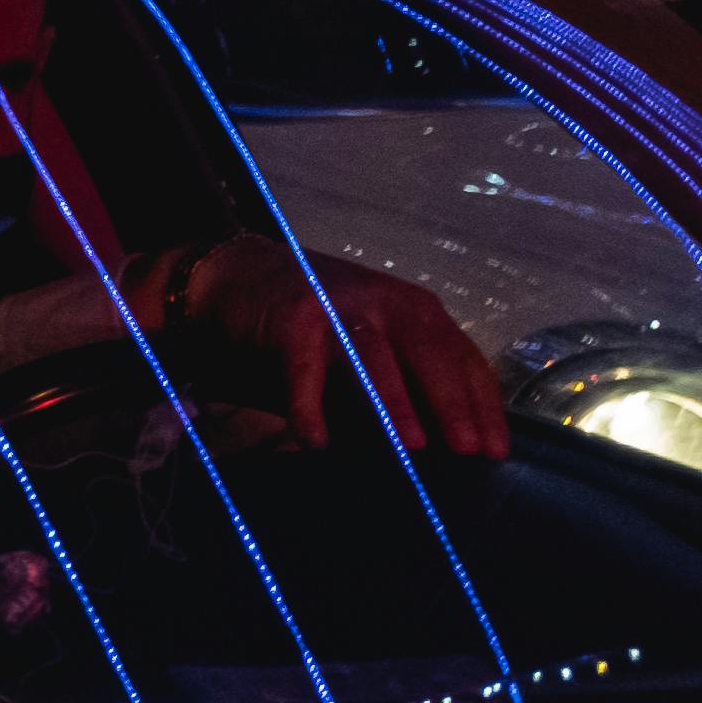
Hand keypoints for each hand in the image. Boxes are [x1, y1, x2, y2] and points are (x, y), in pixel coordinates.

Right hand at [162, 235, 509, 458]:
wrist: (233, 277)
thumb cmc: (315, 330)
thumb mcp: (372, 349)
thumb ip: (405, 385)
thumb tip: (442, 451)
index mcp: (415, 311)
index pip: (462, 358)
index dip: (482, 405)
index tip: (496, 452)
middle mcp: (383, 300)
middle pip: (428, 351)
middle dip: (451, 402)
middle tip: (467, 450)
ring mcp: (335, 303)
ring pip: (373, 353)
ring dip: (393, 400)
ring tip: (411, 444)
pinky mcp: (289, 315)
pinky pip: (303, 365)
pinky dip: (309, 404)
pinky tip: (315, 440)